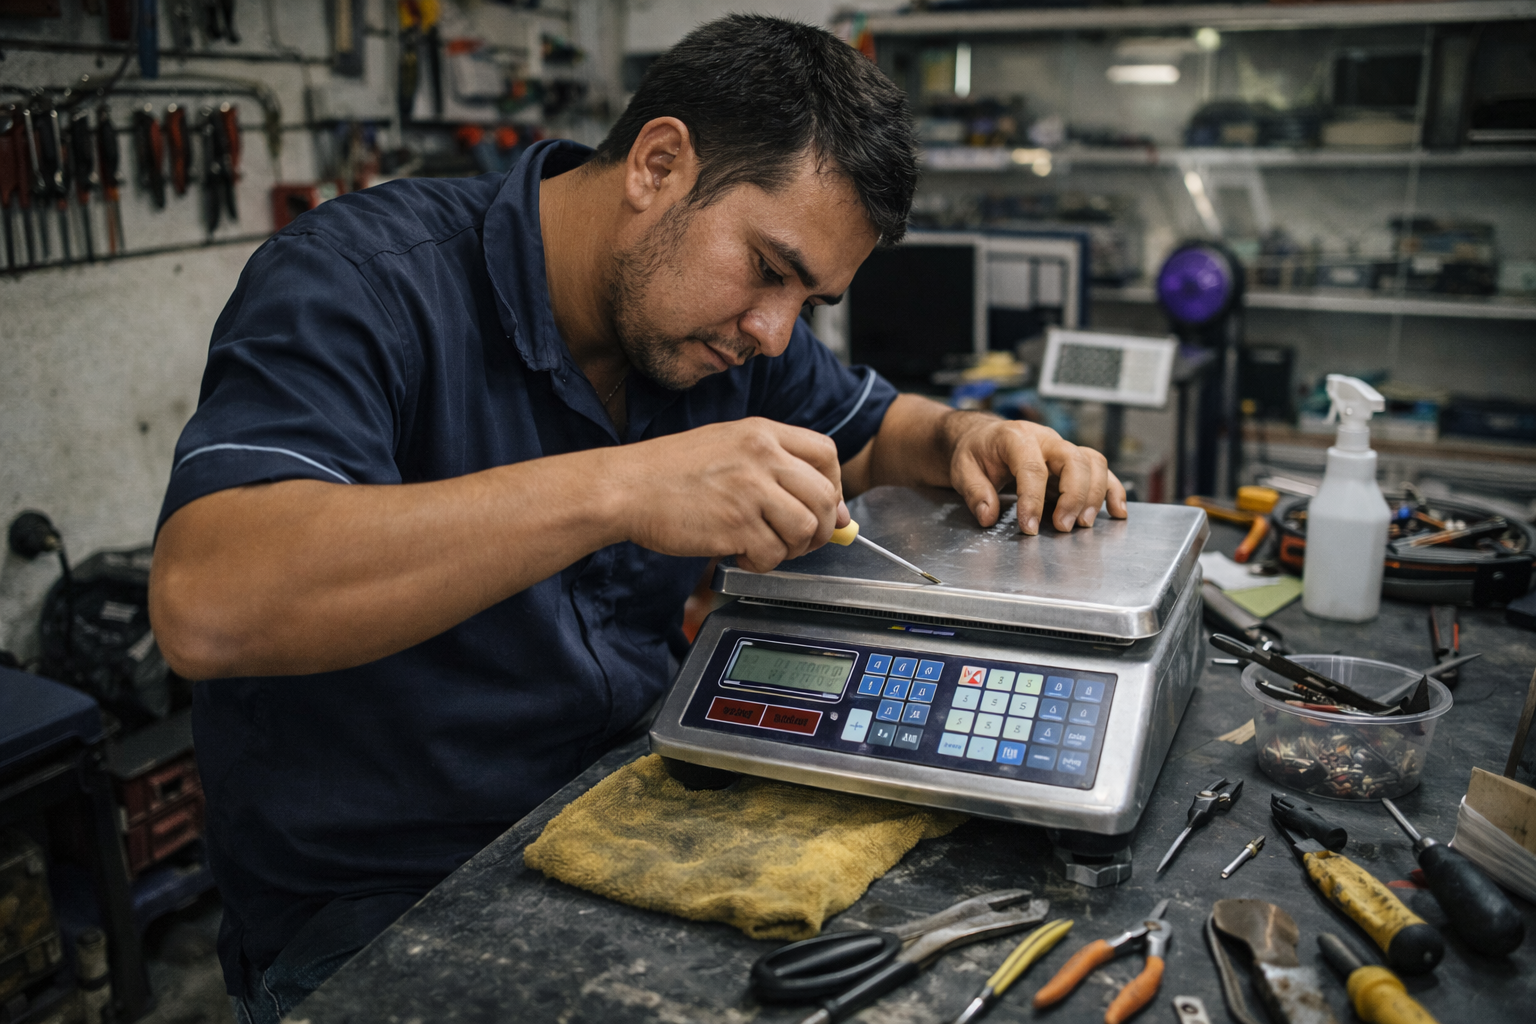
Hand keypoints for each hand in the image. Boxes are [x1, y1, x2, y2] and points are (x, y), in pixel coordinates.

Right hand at [612, 418, 849, 571]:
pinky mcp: (735, 524)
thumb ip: (775, 467)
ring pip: (805, 528)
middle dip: (821, 528)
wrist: (627, 487)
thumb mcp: (728, 448)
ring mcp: (749, 489)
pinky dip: (762, 563)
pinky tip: (740, 555)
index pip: (826, 454)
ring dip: (793, 549)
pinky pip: (772, 553)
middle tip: (800, 541)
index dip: (833, 486)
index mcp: (762, 432)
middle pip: (824, 496)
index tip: (825, 508)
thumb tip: (829, 508)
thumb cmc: (671, 472)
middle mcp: (762, 456)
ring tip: (765, 547)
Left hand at [946, 416, 1127, 534]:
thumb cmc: (976, 451)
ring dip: (1093, 495)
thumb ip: (975, 492)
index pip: (1032, 467)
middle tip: (1062, 527)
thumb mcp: (963, 468)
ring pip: (1093, 463)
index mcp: (1016, 437)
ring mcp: (1063, 449)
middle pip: (1073, 461)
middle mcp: (1046, 439)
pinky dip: (1113, 490)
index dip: (1032, 500)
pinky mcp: (1073, 462)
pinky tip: (1117, 511)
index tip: (1029, 526)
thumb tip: (988, 516)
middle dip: (1072, 497)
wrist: (983, 437)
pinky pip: (1101, 471)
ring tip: (1083, 523)